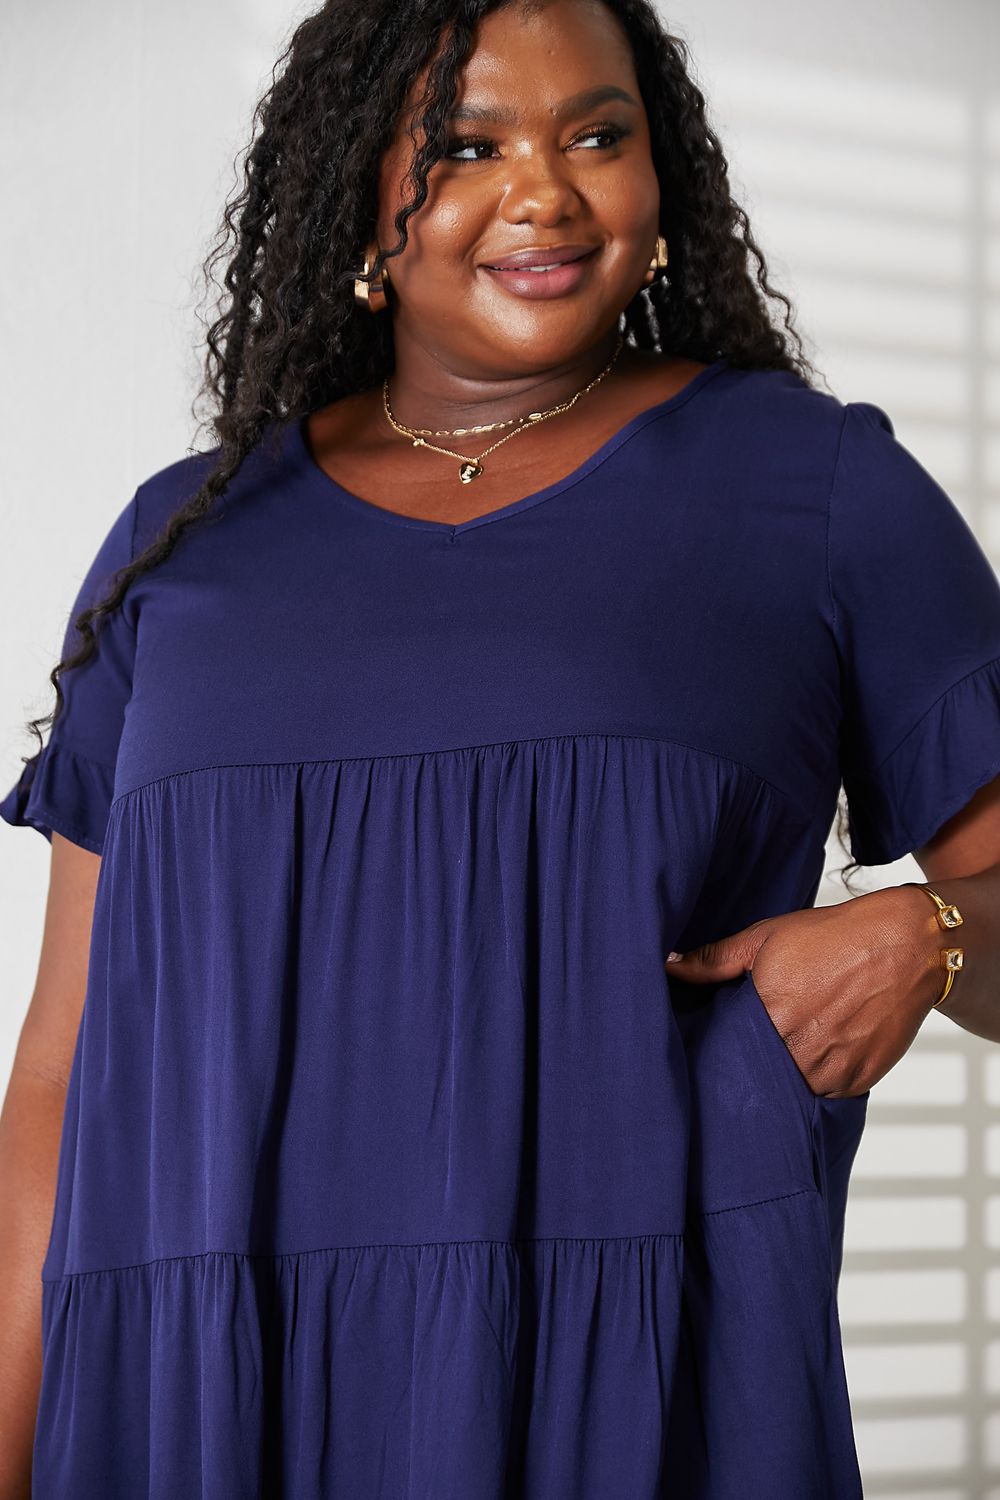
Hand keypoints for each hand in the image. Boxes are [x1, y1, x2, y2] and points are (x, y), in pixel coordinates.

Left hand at [663, 886, 946, 1097]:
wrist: (907, 945)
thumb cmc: (834, 936)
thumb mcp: (767, 937)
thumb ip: (716, 958)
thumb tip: (670, 966)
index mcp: (771, 1010)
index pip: (727, 1052)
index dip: (720, 1053)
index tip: (712, 1051)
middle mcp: (801, 1045)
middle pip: (758, 1076)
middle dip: (750, 1069)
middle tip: (743, 1058)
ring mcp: (832, 1068)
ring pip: (791, 1090)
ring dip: (783, 1078)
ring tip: (782, 1055)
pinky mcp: (857, 1081)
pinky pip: (825, 1095)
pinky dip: (815, 1081)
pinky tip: (815, 1055)